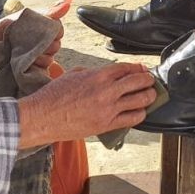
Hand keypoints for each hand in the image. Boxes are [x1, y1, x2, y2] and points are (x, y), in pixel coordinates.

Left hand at [0, 0, 71, 68]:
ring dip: (37, 56)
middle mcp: (46, 43)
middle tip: (28, 41)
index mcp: (48, 30)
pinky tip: (25, 61)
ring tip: (23, 51)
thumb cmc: (9, 26)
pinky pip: (43, 70)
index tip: (38, 30)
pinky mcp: (34, 68)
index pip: (60, 32)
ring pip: (49, 59)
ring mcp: (40, 57)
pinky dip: (35, 66)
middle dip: (43, 45)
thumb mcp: (30, 16)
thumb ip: (51, 10)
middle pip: (56, 47)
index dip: (51, 32)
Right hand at [17, 62, 156, 148]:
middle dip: (148, 80)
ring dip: (149, 96)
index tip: (141, 69)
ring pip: (140, 100)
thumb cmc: (54, 95)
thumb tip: (104, 74)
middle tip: (150, 81)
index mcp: (97, 75)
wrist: (44, 117)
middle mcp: (106, 91)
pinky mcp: (107, 125)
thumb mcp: (73, 75)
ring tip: (150, 95)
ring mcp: (108, 109)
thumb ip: (91, 73)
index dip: (137, 68)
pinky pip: (132, 118)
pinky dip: (140, 113)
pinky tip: (140, 111)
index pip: (125, 68)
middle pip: (138, 82)